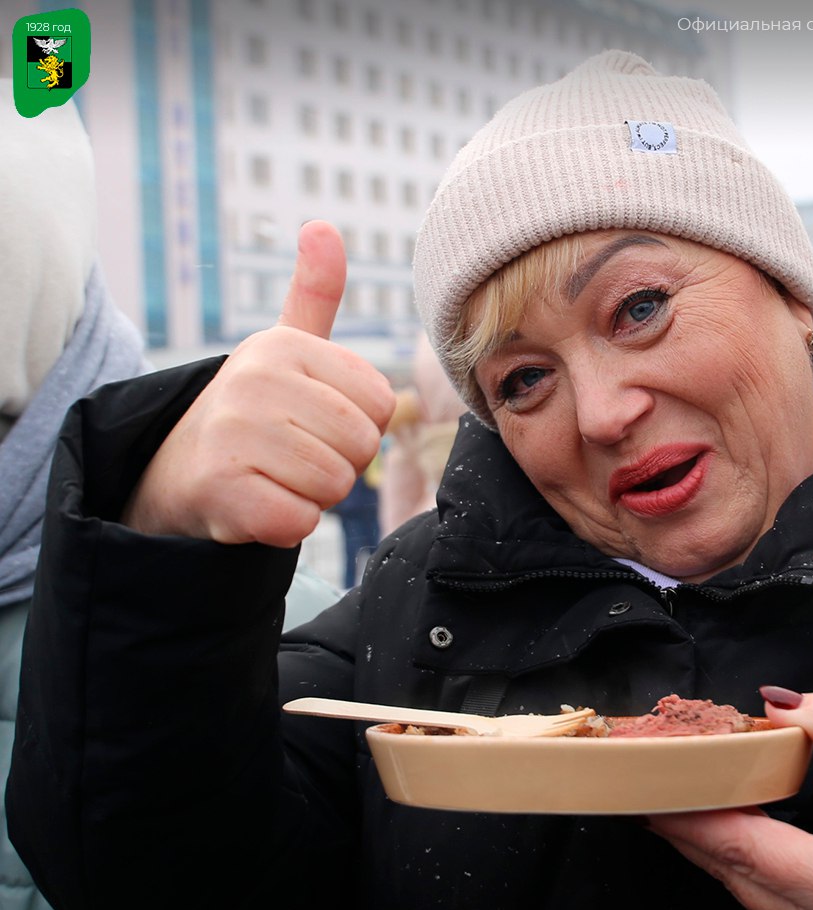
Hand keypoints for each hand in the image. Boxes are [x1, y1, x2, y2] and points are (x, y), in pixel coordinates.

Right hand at [123, 221, 395, 546]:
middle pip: (361, 447)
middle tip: (292, 456)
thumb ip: (313, 295)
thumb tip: (324, 227)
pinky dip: (287, 524)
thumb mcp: (284, 348)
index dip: (358, 427)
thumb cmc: (252, 412)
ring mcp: (234, 434)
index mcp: (283, 346)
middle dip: (338, 464)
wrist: (176, 473)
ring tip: (272, 475)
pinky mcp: (222, 490)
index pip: (382, 404)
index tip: (311, 422)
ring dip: (312, 495)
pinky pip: (300, 521)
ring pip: (334, 485)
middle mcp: (254, 380)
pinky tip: (256, 503)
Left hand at [647, 689, 812, 909]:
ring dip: (701, 839)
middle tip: (645, 780)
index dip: (691, 812)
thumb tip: (776, 706)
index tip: (653, 781)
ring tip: (671, 794)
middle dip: (682, 821)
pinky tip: (713, 828)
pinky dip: (729, 857)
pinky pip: (755, 895)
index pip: (740, 846)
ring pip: (736, 885)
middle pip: (726, 867)